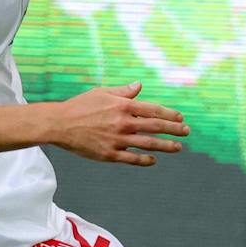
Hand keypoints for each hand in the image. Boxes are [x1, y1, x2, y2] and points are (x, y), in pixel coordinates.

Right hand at [48, 82, 187, 166]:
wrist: (59, 124)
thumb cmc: (80, 106)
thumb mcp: (102, 93)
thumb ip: (123, 91)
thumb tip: (139, 86)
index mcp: (122, 106)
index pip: (153, 110)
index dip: (169, 114)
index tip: (180, 117)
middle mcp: (123, 123)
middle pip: (155, 127)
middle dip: (174, 129)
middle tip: (186, 132)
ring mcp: (117, 140)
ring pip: (148, 144)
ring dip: (166, 146)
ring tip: (178, 147)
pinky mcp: (109, 154)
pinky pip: (132, 159)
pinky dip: (145, 160)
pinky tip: (154, 159)